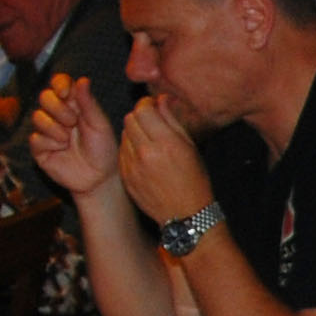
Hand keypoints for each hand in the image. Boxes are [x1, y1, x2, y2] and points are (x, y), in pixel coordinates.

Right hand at [28, 74, 116, 196]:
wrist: (98, 177)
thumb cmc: (103, 149)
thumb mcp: (99, 124)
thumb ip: (88, 103)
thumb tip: (82, 79)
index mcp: (74, 104)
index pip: (59, 83)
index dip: (59, 84)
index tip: (66, 92)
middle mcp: (58, 114)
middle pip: (44, 97)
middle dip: (58, 108)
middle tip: (73, 122)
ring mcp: (47, 131)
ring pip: (37, 117)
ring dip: (55, 127)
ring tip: (69, 139)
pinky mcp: (39, 148)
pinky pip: (36, 138)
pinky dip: (50, 143)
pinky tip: (61, 149)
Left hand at [115, 96, 215, 228]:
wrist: (185, 215)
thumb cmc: (194, 180)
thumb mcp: (190, 147)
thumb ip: (173, 120)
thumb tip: (161, 100)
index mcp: (166, 143)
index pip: (143, 110)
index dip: (147, 105)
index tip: (153, 108)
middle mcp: (146, 153)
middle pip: (130, 119)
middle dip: (139, 117)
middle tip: (151, 124)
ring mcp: (133, 166)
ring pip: (123, 135)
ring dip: (134, 133)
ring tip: (149, 142)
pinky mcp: (126, 177)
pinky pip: (122, 153)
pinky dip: (130, 150)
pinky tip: (144, 158)